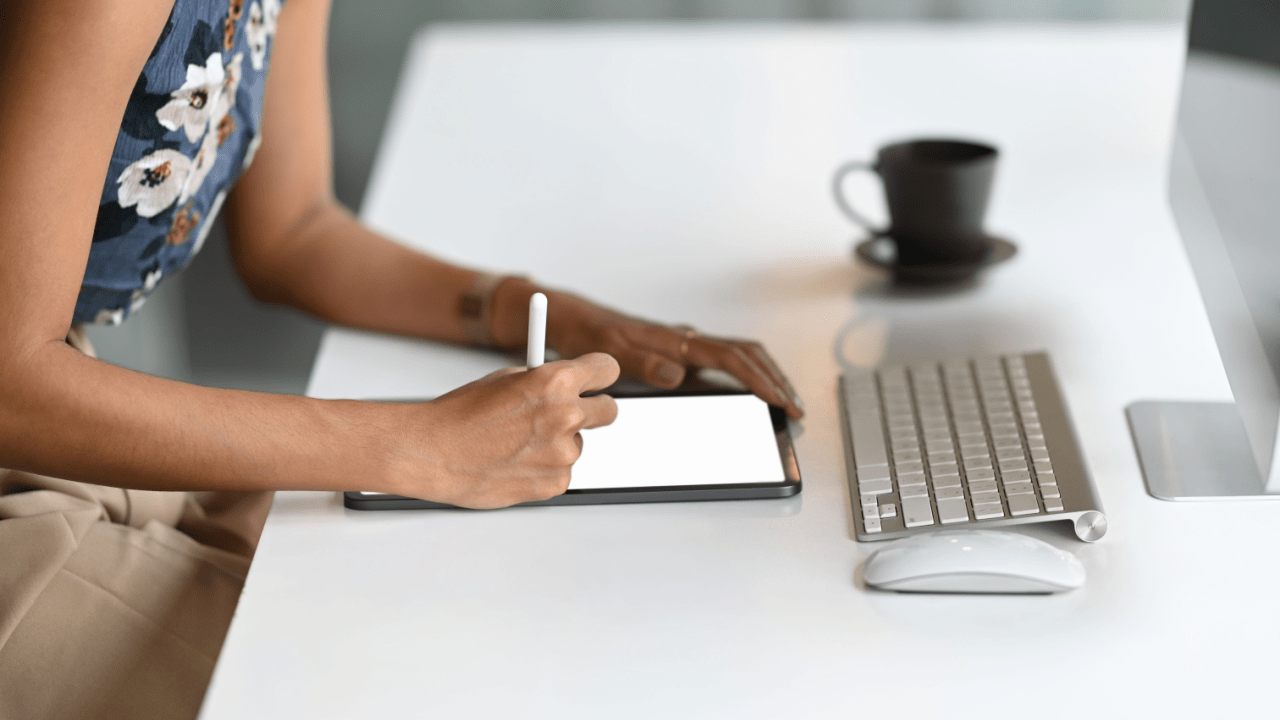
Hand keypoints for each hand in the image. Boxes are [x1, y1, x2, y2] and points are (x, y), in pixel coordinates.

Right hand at [394, 353, 619, 508]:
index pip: (607, 369)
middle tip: (573, 411)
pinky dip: (545, 467)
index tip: (597, 378)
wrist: (433, 454)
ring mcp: (563, 453)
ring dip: (559, 442)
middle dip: (594, 409)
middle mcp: (566, 415)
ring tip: (518, 442)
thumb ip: (544, 380)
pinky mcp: (556, 483)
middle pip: (608, 410)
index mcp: (556, 381)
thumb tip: (569, 384)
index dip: (600, 374)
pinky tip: (515, 461)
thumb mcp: (506, 379)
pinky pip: (562, 470)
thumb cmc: (461, 415)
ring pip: (579, 443)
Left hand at [530, 290, 804, 419]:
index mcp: (675, 340)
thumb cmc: (592, 336)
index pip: (731, 358)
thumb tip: (677, 375)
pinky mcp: (681, 355)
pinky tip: (752, 394)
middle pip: (747, 355)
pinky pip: (723, 364)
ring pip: (740, 357)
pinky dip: (746, 377)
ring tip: (784, 401)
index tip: (780, 398)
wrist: (576, 322)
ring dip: (765, 376)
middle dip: (775, 379)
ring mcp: (686, 348)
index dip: (760, 379)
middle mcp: (686, 341)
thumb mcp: (611, 353)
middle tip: (795, 406)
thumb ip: (644, 363)